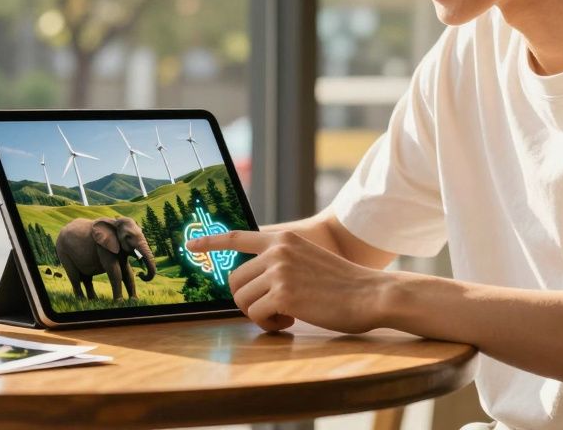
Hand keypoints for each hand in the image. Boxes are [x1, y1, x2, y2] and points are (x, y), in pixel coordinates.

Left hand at [186, 229, 387, 333]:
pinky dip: (270, 325)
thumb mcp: (309, 260)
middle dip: (248, 301)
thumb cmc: (345, 285)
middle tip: (274, 310)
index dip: (210, 241)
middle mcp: (277, 251)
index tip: (190, 246)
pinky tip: (292, 322)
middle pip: (234, 281)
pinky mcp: (283, 294)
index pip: (237, 236)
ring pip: (242, 300)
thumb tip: (255, 282)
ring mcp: (279, 271)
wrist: (371, 294)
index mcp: (283, 239)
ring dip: (260, 315)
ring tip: (287, 316)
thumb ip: (282, 263)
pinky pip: (256, 316)